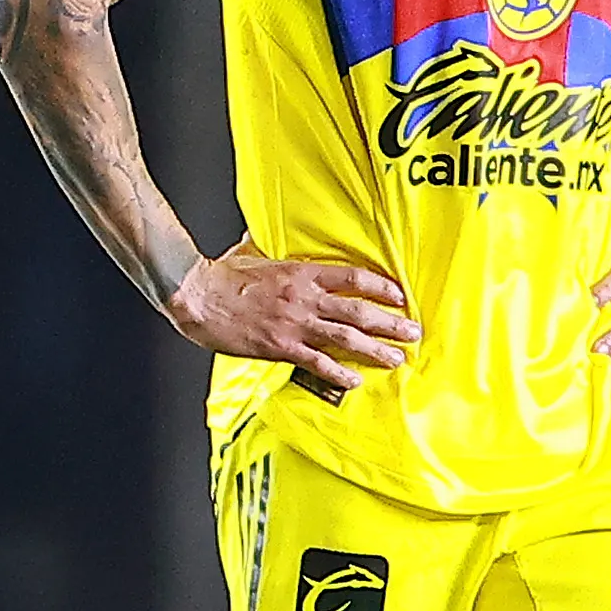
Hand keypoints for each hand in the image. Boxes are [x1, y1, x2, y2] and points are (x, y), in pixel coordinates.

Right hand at [166, 241, 415, 399]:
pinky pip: (317, 362)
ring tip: (396, 357)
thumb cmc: (222, 275)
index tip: (399, 297)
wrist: (197, 295)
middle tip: (412, 332)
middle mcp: (304, 299)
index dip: (381, 288)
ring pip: (345, 338)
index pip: (353, 278)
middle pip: (358, 311)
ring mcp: (294, 324)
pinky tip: (355, 379)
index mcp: (301, 273)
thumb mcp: (252, 252)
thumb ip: (269, 245)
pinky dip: (338, 372)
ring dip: (375, 349)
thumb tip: (267, 231)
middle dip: (390, 323)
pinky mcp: (280, 346)